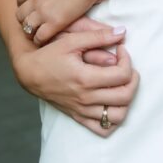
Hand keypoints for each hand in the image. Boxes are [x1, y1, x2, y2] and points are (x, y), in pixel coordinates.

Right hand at [14, 20, 138, 137]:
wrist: (29, 73)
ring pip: (118, 116)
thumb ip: (98, 36)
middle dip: (133, 79)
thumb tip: (122, 33)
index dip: (128, 60)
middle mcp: (86, 98)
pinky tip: (112, 102)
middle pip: (125, 96)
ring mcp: (82, 110)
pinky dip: (113, 119)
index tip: (121, 50)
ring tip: (121, 84)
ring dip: (126, 100)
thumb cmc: (50, 54)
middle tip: (126, 66)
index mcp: (86, 78)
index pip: (122, 75)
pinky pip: (103, 129)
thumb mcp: (72, 40)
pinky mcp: (78, 116)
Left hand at [16, 0, 104, 43]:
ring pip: (27, 27)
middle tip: (32, 21)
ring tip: (38, 33)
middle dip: (24, 18)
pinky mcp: (55, 22)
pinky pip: (40, 36)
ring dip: (31, 30)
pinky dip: (40, 39)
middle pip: (20, 14)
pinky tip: (46, 39)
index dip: (23, 3)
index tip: (29, 6)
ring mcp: (44, 12)